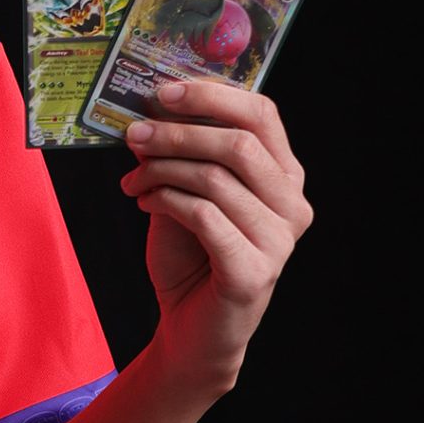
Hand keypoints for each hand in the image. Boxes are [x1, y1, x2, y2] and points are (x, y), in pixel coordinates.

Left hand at [119, 77, 311, 396]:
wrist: (192, 331)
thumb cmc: (191, 259)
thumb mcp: (184, 195)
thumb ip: (180, 156)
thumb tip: (151, 111)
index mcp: (284, 177)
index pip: (262, 115)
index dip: (213, 96)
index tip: (163, 91)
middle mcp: (292, 205)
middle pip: (239, 143)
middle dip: (179, 132)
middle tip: (135, 133)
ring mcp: (279, 241)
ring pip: (217, 178)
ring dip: (162, 170)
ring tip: (132, 179)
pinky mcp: (254, 271)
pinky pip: (204, 216)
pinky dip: (166, 201)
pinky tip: (144, 202)